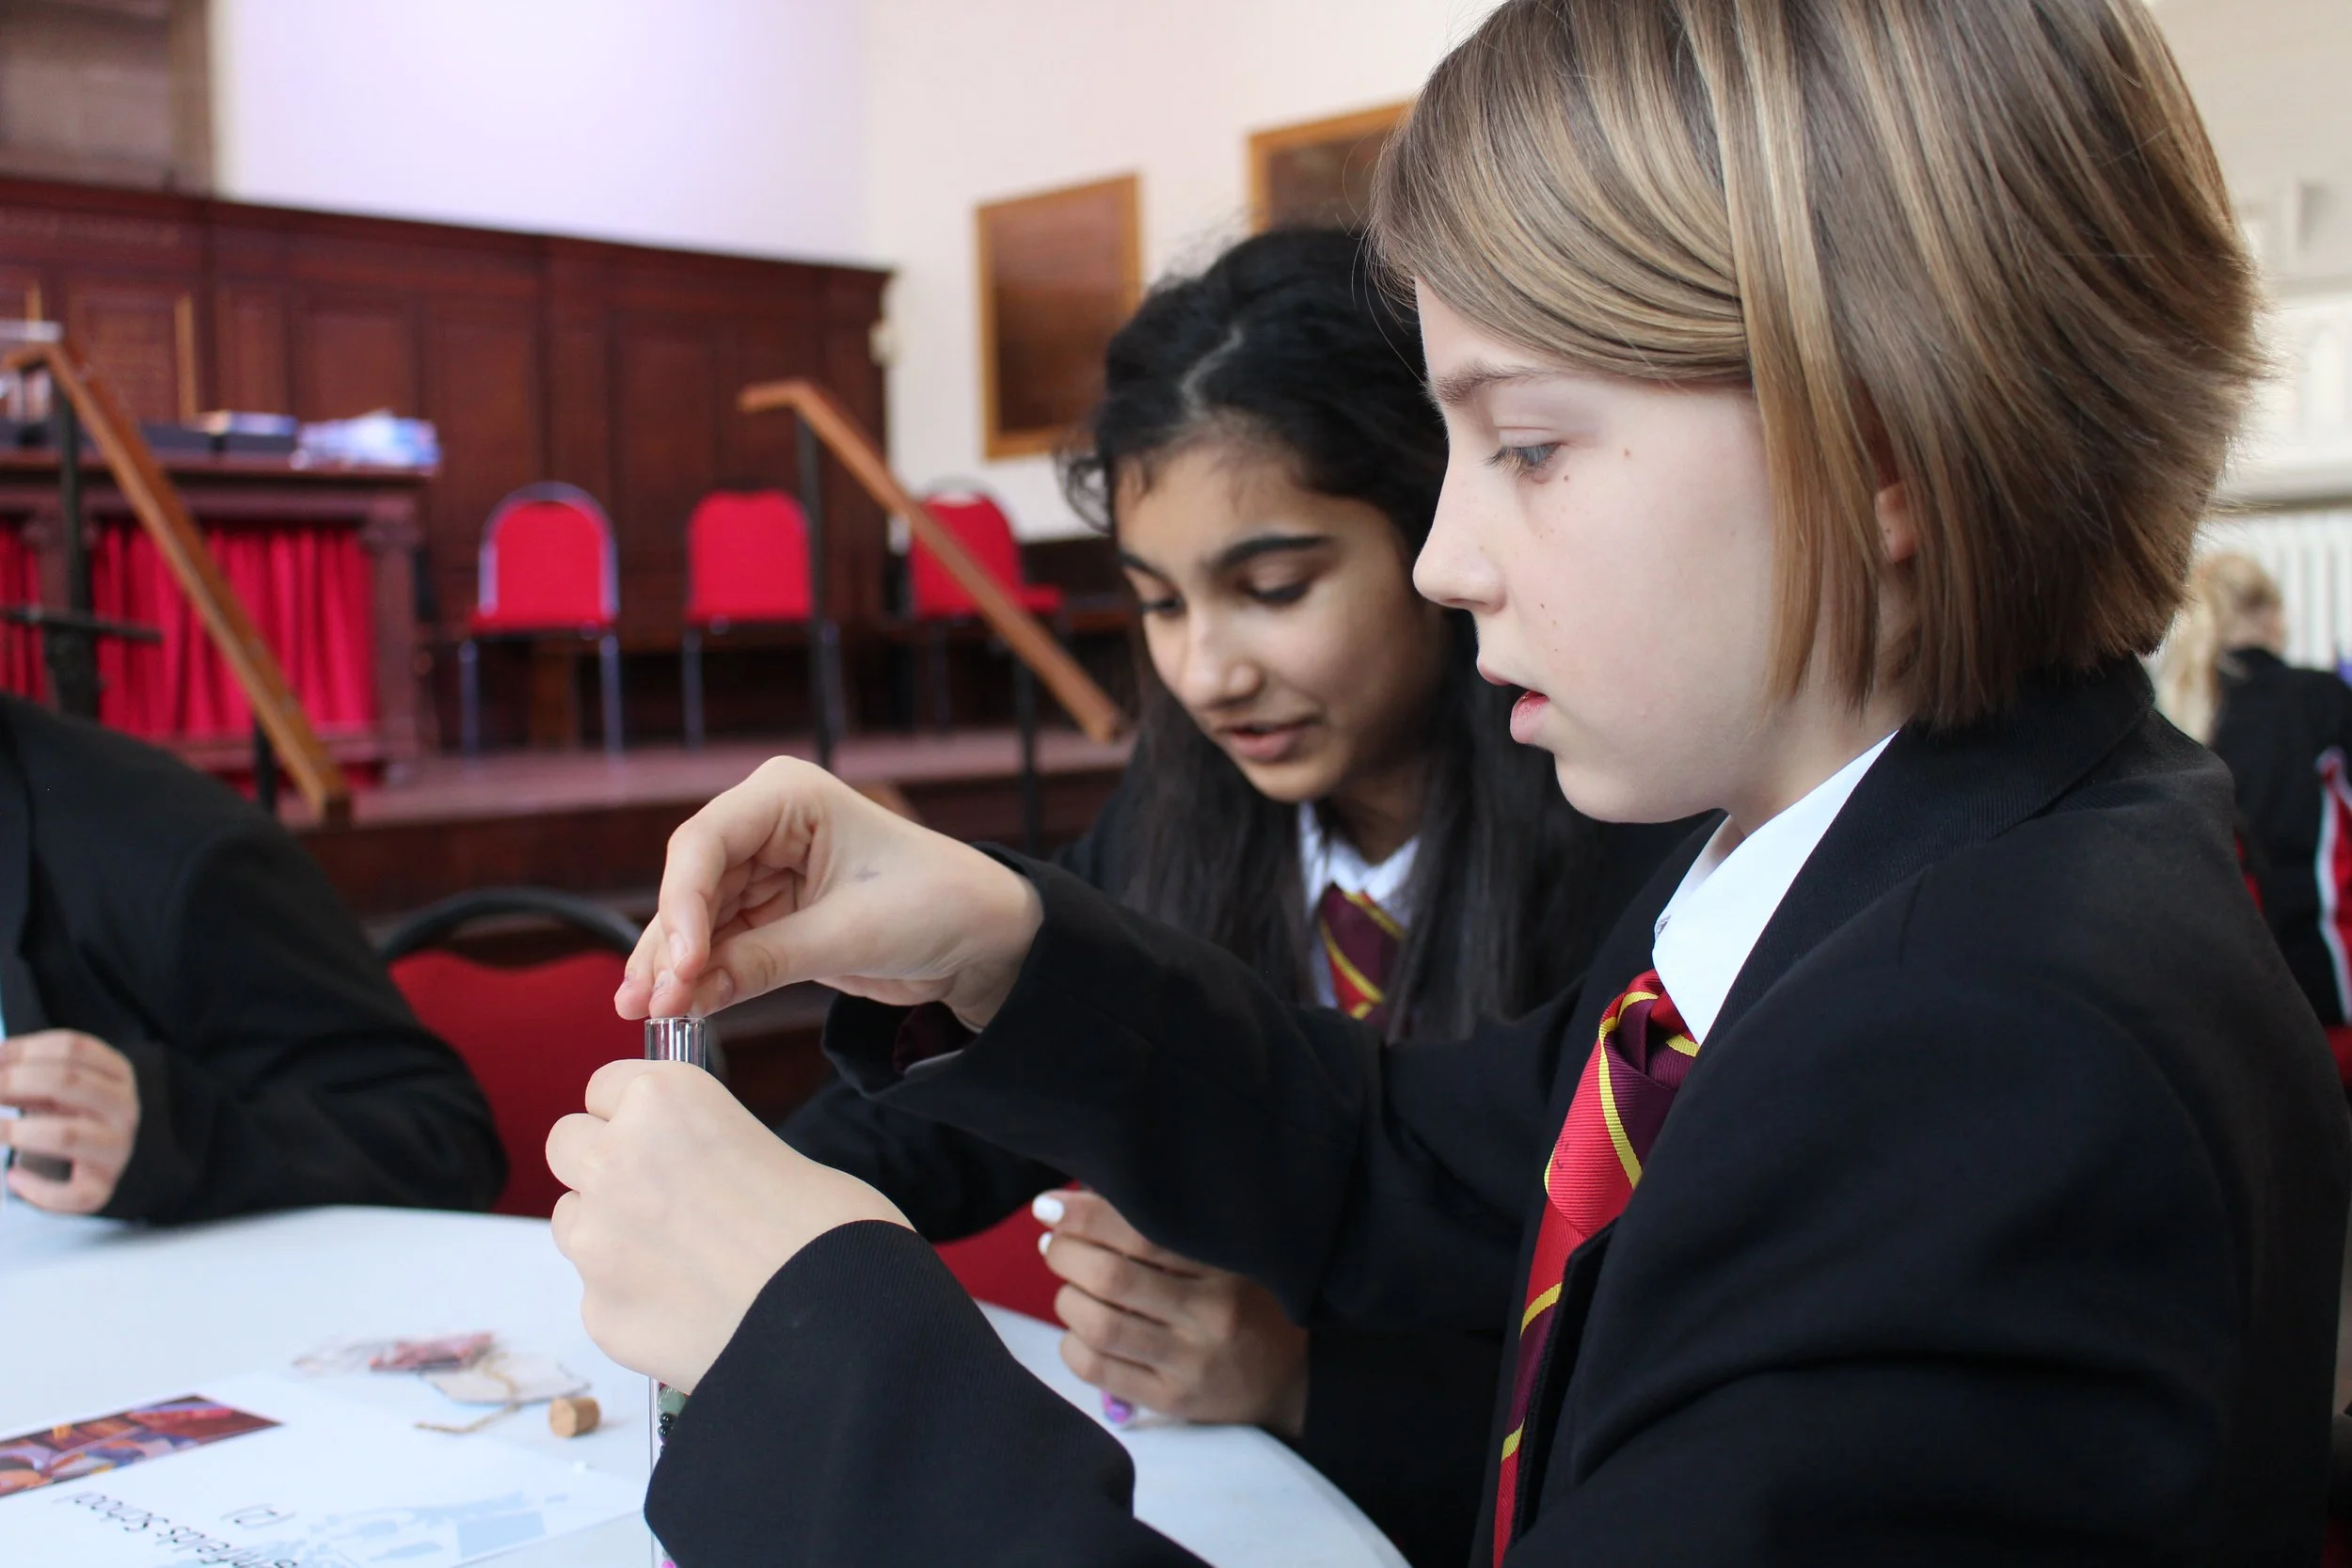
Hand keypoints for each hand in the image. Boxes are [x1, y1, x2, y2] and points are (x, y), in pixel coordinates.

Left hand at [0, 1030, 139, 1213]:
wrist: (96, 1161)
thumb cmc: (68, 1115)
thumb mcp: (57, 1086)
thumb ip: (26, 1073)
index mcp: (117, 1073)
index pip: (72, 1047)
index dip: (23, 1049)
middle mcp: (123, 1108)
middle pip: (68, 1082)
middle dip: (13, 1082)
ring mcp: (115, 1149)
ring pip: (65, 1135)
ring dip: (16, 1131)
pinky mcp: (101, 1187)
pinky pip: (70, 1192)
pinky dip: (36, 1188)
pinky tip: (14, 1177)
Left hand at [547, 1058, 908, 1394]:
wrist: (841, 1326)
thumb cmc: (830, 1228)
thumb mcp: (770, 1146)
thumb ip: (704, 1147)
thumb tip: (687, 1170)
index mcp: (665, 1101)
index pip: (606, 1086)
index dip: (637, 1114)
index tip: (664, 1136)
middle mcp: (615, 1160)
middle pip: (568, 1143)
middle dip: (604, 1163)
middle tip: (662, 1194)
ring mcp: (597, 1241)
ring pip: (572, 1220)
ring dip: (611, 1231)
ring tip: (684, 1258)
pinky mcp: (598, 1312)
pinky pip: (598, 1293)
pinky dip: (633, 1298)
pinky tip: (691, 1307)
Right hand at [616, 757, 1043, 1026]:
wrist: (985, 937)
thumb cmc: (936, 905)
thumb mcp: (851, 934)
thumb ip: (765, 961)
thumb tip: (688, 994)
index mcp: (787, 796)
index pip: (706, 843)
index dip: (681, 906)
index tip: (679, 965)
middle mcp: (765, 825)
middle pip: (692, 885)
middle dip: (671, 946)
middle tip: (648, 1004)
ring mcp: (763, 870)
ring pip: (697, 920)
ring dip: (672, 967)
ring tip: (645, 1014)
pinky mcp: (770, 914)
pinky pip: (720, 946)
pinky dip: (700, 978)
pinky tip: (673, 1011)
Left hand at [1036, 1190, 1309, 1437]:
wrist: (1289, 1382)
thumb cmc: (1247, 1304)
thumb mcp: (1228, 1259)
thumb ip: (1169, 1232)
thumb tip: (1084, 1200)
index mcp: (1225, 1268)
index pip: (1143, 1232)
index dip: (1085, 1216)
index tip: (1049, 1206)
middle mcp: (1209, 1315)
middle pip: (1112, 1279)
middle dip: (1066, 1255)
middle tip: (1054, 1245)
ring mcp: (1190, 1363)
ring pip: (1100, 1326)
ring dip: (1067, 1300)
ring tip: (1069, 1289)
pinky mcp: (1172, 1401)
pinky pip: (1099, 1370)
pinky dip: (1072, 1344)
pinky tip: (1077, 1332)